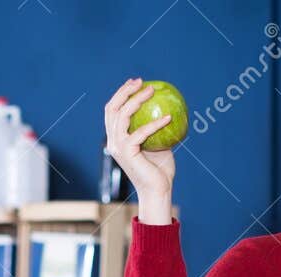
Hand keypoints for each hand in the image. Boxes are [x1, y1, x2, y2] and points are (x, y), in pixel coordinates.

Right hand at [104, 77, 175, 222]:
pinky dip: (155, 124)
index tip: (136, 83)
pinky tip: (169, 117)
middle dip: (124, 91)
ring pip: (122, 115)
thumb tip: (167, 107)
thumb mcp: (158, 144)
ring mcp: (117, 147)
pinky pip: (141, 132)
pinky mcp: (127, 152)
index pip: (113, 111)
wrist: (158, 190)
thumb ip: (156, 129)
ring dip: (137, 99)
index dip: (121, 94)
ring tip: (153, 91)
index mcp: (117, 139)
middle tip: (140, 81)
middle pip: (112, 108)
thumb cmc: (160, 170)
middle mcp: (113, 141)